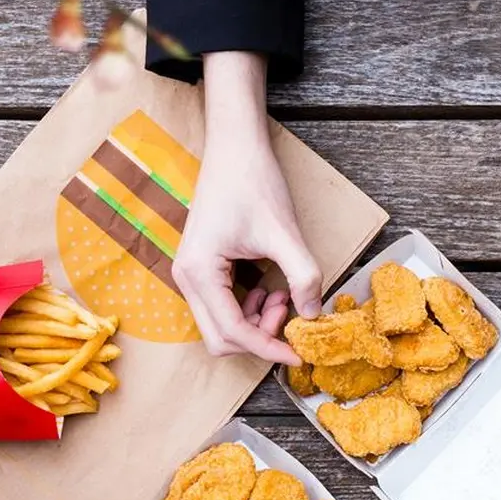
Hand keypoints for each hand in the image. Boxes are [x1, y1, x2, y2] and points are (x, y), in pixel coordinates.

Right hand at [174, 52, 319, 364]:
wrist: (235, 145)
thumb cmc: (253, 181)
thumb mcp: (284, 232)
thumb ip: (302, 276)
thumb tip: (313, 316)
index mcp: (199, 273)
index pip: (233, 333)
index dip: (269, 348)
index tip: (300, 353)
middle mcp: (187, 278)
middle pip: (221, 339)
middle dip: (259, 336)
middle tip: (290, 313)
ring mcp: (191, 274)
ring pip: (222, 326)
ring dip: (255, 322)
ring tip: (283, 294)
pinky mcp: (202, 269)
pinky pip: (224, 307)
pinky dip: (249, 308)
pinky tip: (271, 288)